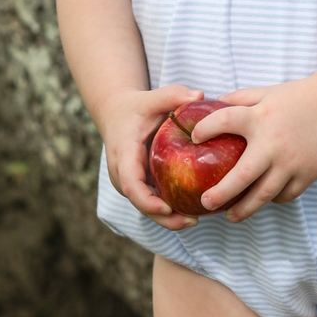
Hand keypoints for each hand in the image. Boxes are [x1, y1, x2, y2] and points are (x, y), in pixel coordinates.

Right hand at [100, 83, 204, 230]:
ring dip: (166, 219)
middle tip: (191, 221)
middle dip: (163, 217)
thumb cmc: (137, 107)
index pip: (131, 183)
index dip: (147, 200)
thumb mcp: (153, 98)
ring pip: (144, 207)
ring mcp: (127, 181)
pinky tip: (191, 212)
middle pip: (139, 203)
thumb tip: (199, 95)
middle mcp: (121, 173)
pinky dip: (167, 210)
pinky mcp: (137, 185)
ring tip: (194, 221)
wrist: (116, 114)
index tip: (168, 207)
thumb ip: (174, 94)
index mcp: (123, 153)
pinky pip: (150, 201)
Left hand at [189, 76, 316, 222]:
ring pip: (264, 195)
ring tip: (230, 216)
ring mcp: (291, 162)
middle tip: (206, 203)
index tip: (194, 138)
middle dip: (222, 193)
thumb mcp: (266, 92)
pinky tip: (260, 200)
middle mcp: (273, 143)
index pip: (225, 121)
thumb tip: (214, 102)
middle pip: (243, 176)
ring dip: (244, 209)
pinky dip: (271, 200)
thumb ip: (240, 98)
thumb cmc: (298, 98)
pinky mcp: (306, 175)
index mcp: (260, 117)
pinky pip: (284, 196)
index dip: (206, 129)